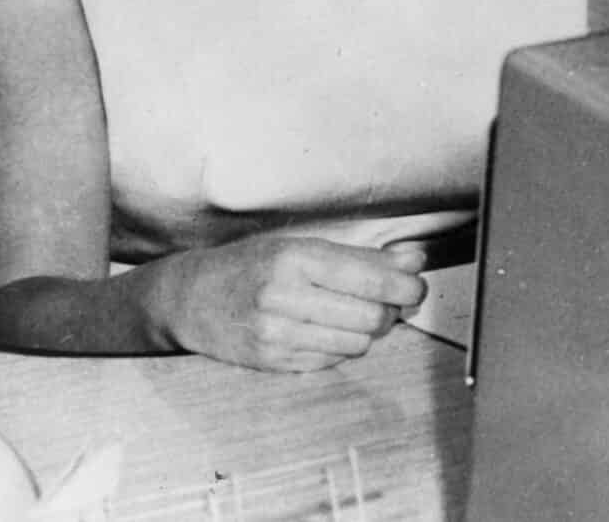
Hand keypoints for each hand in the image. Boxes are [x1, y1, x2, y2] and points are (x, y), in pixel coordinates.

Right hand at [151, 235, 428, 371]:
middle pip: (369, 316)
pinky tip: (329, 331)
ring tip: (358, 314)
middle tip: (391, 302)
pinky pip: (331, 361)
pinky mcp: (271, 363)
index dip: (406, 285)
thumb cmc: (251, 265)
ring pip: (356, 343)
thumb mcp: (303, 246)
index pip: (370, 277)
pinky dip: (342, 348)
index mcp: (294, 258)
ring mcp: (275, 335)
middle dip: (391, 310)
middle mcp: (283, 297)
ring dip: (369, 331)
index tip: (417, 286)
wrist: (190, 298)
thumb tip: (415, 258)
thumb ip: (363, 255)